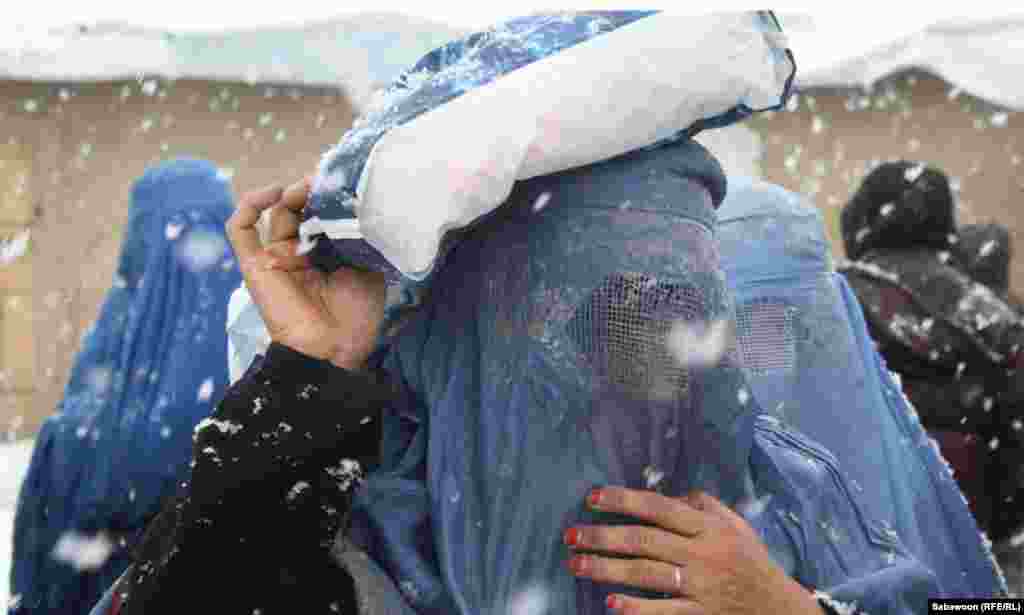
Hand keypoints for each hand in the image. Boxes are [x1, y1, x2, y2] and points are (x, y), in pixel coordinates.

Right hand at [226, 179, 385, 369]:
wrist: (335, 348)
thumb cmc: (357, 315)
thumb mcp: (368, 266)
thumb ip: (359, 237)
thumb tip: (355, 204)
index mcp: (325, 253)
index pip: (323, 212)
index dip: (331, 195)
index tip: (347, 185)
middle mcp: (299, 252)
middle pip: (300, 206)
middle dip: (314, 190)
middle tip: (329, 184)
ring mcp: (275, 256)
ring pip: (275, 211)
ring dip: (291, 192)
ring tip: (306, 189)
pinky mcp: (254, 264)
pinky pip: (240, 228)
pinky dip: (251, 204)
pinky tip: (275, 194)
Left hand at [564, 488, 823, 614]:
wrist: (778, 607)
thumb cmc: (749, 559)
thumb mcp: (733, 523)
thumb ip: (701, 504)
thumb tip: (667, 493)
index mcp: (708, 527)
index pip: (659, 508)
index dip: (624, 500)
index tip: (592, 497)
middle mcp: (702, 554)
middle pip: (644, 541)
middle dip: (603, 537)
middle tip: (570, 535)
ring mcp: (701, 587)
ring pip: (646, 575)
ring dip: (606, 569)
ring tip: (576, 564)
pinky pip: (664, 613)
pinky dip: (636, 608)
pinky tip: (610, 604)